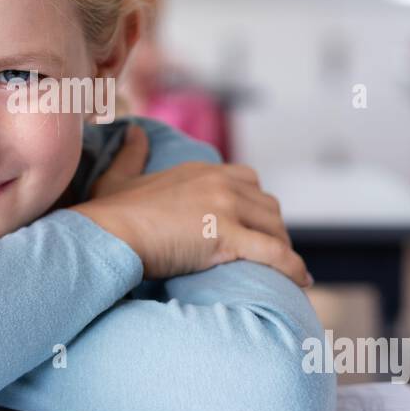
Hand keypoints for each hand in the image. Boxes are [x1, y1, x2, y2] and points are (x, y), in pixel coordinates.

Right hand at [70, 122, 311, 286]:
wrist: (107, 234)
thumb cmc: (108, 214)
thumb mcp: (117, 177)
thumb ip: (131, 153)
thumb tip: (133, 130)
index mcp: (200, 170)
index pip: (248, 180)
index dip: (255, 205)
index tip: (255, 226)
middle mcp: (219, 183)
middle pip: (267, 205)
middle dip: (272, 229)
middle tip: (271, 255)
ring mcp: (226, 207)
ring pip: (275, 226)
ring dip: (283, 247)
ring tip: (284, 270)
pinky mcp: (228, 236)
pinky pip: (274, 252)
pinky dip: (292, 266)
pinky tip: (301, 280)